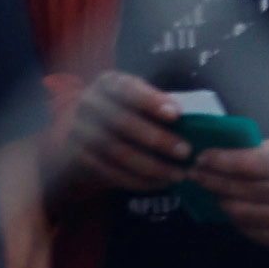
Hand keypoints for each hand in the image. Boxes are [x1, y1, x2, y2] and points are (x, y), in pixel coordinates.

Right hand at [49, 72, 188, 203]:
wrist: (84, 127)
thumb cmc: (126, 109)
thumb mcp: (139, 96)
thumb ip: (159, 104)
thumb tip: (190, 120)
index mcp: (108, 83)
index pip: (128, 89)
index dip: (151, 101)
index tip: (176, 115)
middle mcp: (89, 104)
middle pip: (123, 123)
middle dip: (157, 139)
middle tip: (185, 152)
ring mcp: (79, 131)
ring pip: (116, 151)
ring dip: (151, 166)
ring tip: (177, 174)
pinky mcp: (78, 157)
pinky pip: (109, 172)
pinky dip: (136, 180)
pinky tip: (159, 183)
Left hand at [193, 137, 268, 252]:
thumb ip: (263, 149)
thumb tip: (223, 150)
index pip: (251, 164)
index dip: (221, 161)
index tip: (201, 158)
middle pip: (241, 190)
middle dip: (212, 181)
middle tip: (195, 175)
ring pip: (242, 214)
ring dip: (221, 202)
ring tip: (212, 192)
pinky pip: (253, 233)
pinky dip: (237, 221)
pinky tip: (232, 209)